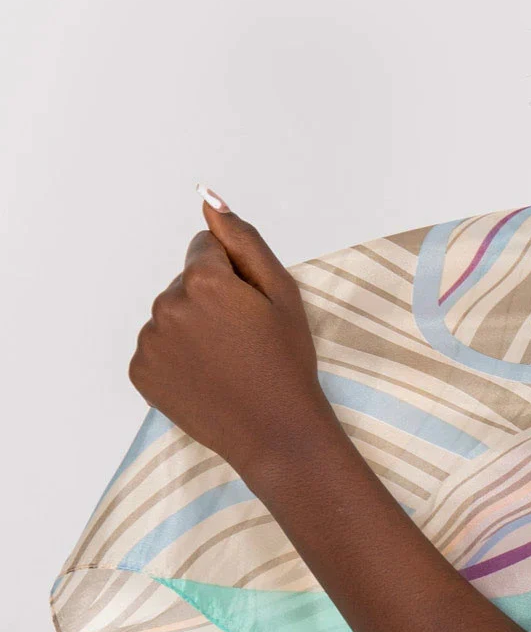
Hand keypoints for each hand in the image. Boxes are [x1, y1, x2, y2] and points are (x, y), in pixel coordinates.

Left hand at [128, 192, 340, 479]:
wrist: (275, 431)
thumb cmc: (287, 362)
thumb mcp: (282, 293)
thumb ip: (243, 240)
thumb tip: (209, 200)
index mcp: (203, 281)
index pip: (205, 249)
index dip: (234, 276)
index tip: (251, 309)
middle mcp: (167, 305)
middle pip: (185, 283)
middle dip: (210, 301)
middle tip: (243, 340)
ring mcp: (150, 341)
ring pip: (171, 315)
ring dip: (193, 329)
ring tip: (226, 362)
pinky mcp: (141, 371)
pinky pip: (157, 347)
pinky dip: (177, 358)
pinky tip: (206, 377)